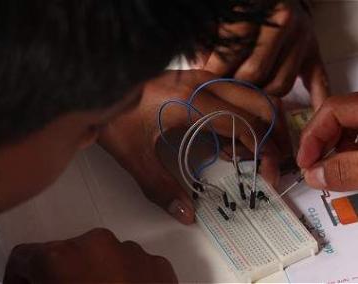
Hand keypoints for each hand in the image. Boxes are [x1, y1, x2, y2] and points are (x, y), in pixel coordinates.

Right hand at [3, 228, 176, 283]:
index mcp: (61, 258)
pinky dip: (124, 282)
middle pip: (67, 256)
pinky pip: (132, 267)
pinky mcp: (158, 265)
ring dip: (95, 278)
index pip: (24, 258)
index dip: (21, 281)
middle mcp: (97, 244)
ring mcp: (132, 252)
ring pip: (102, 259)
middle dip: (62, 279)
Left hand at [98, 70, 288, 224]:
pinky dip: (245, 115)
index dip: (263, 152)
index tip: (267, 176)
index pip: (244, 124)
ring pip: (251, 94)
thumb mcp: (135, 156)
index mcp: (191, 101)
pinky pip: (234, 93)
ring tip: (256, 154)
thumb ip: (161, 187)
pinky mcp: (196, 78)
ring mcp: (201, 76)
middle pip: (259, 103)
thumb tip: (187, 214)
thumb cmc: (112, 119)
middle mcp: (203, 82)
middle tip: (272, 164)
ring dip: (262, 123)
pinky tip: (232, 140)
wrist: (96, 88)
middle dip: (273, 135)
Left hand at [198, 0, 329, 108]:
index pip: (231, 57)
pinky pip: (318, 79)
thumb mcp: (222, 20)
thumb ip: (208, 43)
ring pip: (280, 85)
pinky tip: (313, 111)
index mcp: (256, 14)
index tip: (203, 86)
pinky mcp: (315, 53)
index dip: (214, 75)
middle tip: (224, 96)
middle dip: (235, 89)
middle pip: (255, 74)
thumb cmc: (243, 13)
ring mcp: (302, 41)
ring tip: (247, 100)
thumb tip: (198, 72)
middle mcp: (283, 25)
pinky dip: (317, 97)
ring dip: (261, 98)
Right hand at [297, 94, 357, 190]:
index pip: (332, 109)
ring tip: (335, 169)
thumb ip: (347, 169)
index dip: (313, 136)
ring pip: (354, 125)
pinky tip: (355, 167)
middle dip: (323, 142)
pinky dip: (356, 150)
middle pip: (340, 116)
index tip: (305, 162)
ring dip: (340, 148)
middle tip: (315, 167)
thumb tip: (313, 176)